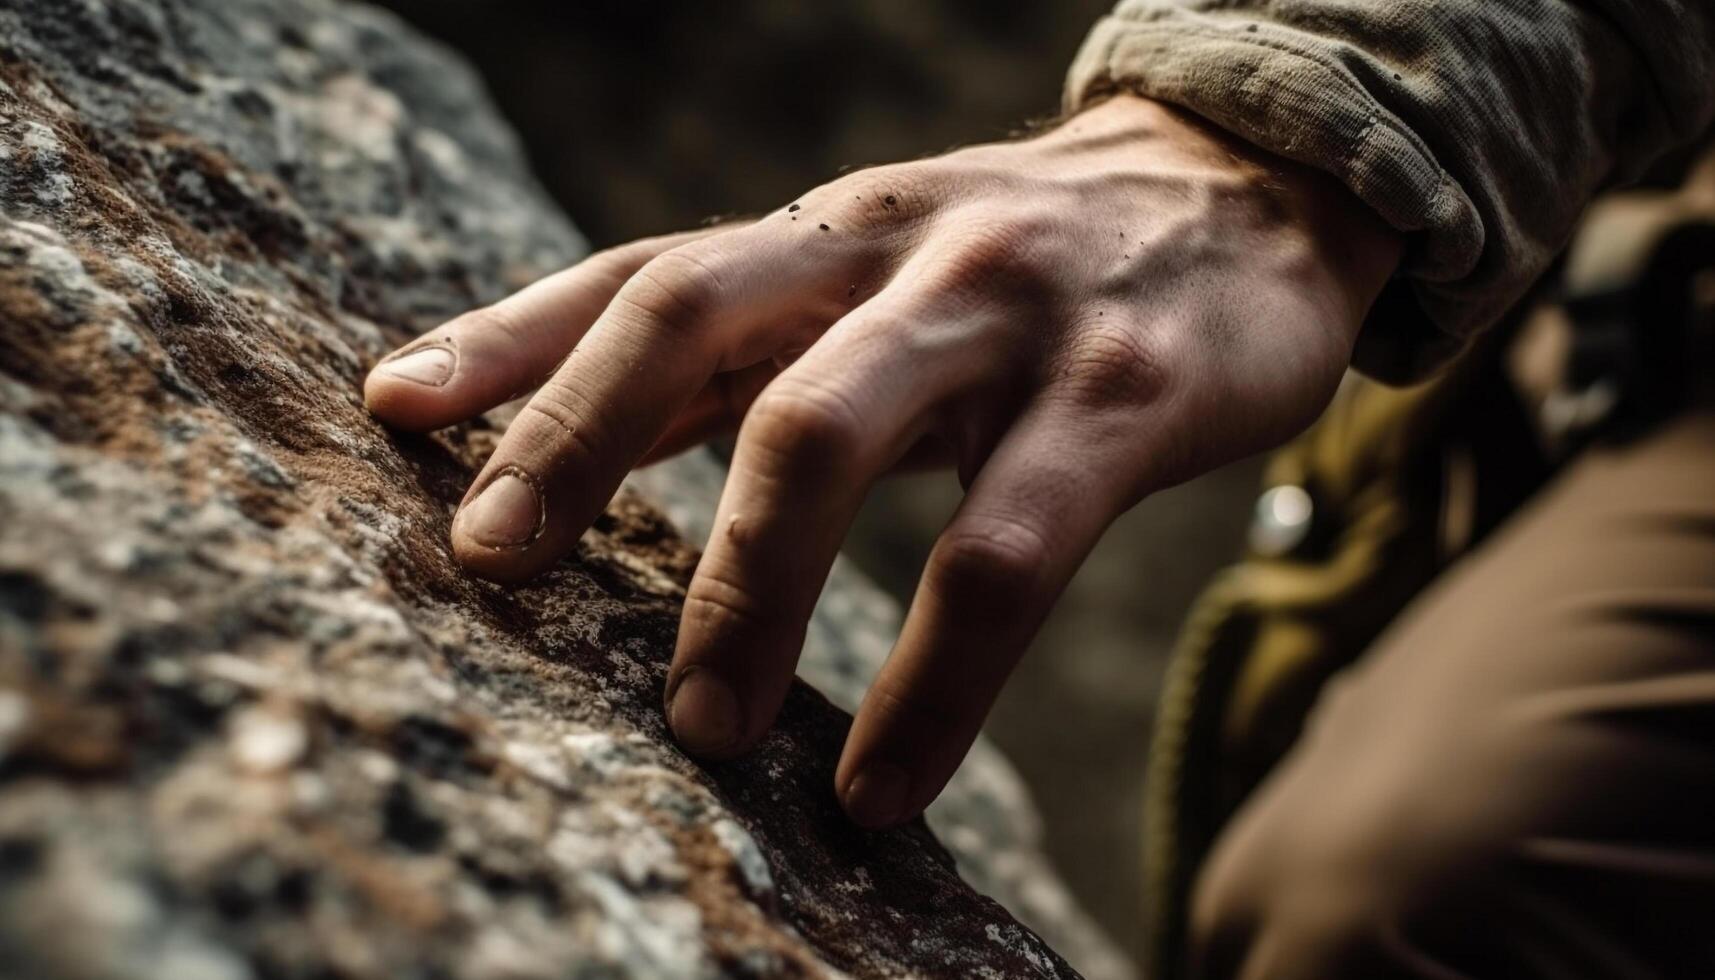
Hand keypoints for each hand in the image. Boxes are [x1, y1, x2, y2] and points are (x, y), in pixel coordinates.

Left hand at [365, 94, 1400, 827]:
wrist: (1256, 187)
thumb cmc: (1040, 265)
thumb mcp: (892, 276)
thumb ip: (765, 344)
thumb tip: (597, 436)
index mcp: (828, 234)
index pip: (646, 270)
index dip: (514, 333)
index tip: (391, 404)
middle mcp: (894, 249)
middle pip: (693, 312)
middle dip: (575, 436)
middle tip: (489, 564)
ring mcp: (1007, 313)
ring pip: (826, 431)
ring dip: (741, 586)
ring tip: (700, 727)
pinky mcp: (1121, 396)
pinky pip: (1005, 554)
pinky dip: (934, 681)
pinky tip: (885, 779)